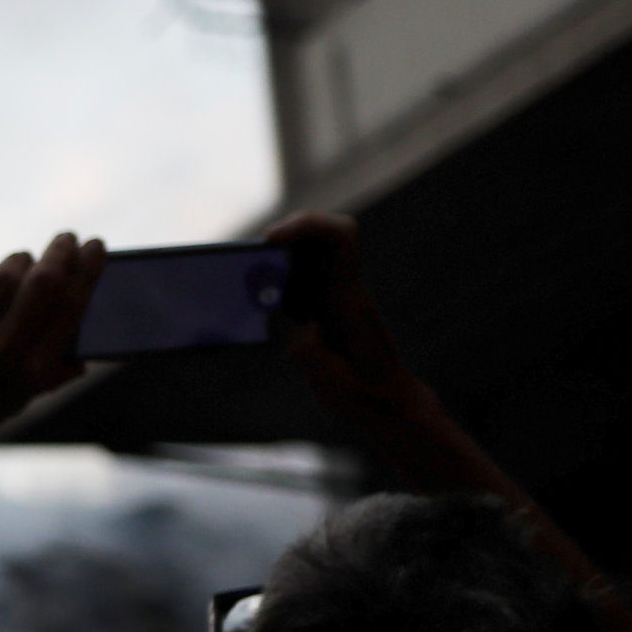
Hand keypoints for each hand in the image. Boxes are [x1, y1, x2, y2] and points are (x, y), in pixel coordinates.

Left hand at [0, 234, 106, 479]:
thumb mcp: (12, 406)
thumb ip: (47, 379)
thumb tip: (84, 357)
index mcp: (30, 375)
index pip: (71, 309)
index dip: (87, 271)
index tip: (95, 246)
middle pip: (42, 283)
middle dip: (59, 252)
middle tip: (66, 237)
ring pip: (2, 275)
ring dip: (17, 260)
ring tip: (23, 258)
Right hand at [265, 209, 432, 433]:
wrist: (390, 406)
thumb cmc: (369, 398)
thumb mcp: (339, 389)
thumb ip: (315, 358)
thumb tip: (303, 328)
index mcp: (349, 301)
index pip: (341, 238)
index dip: (306, 226)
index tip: (270, 241)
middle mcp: (340, 291)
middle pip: (316, 236)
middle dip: (279, 238)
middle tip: (246, 264)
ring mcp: (329, 299)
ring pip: (301, 257)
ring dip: (268, 264)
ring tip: (240, 290)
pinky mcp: (318, 312)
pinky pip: (292, 283)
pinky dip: (267, 287)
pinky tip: (250, 313)